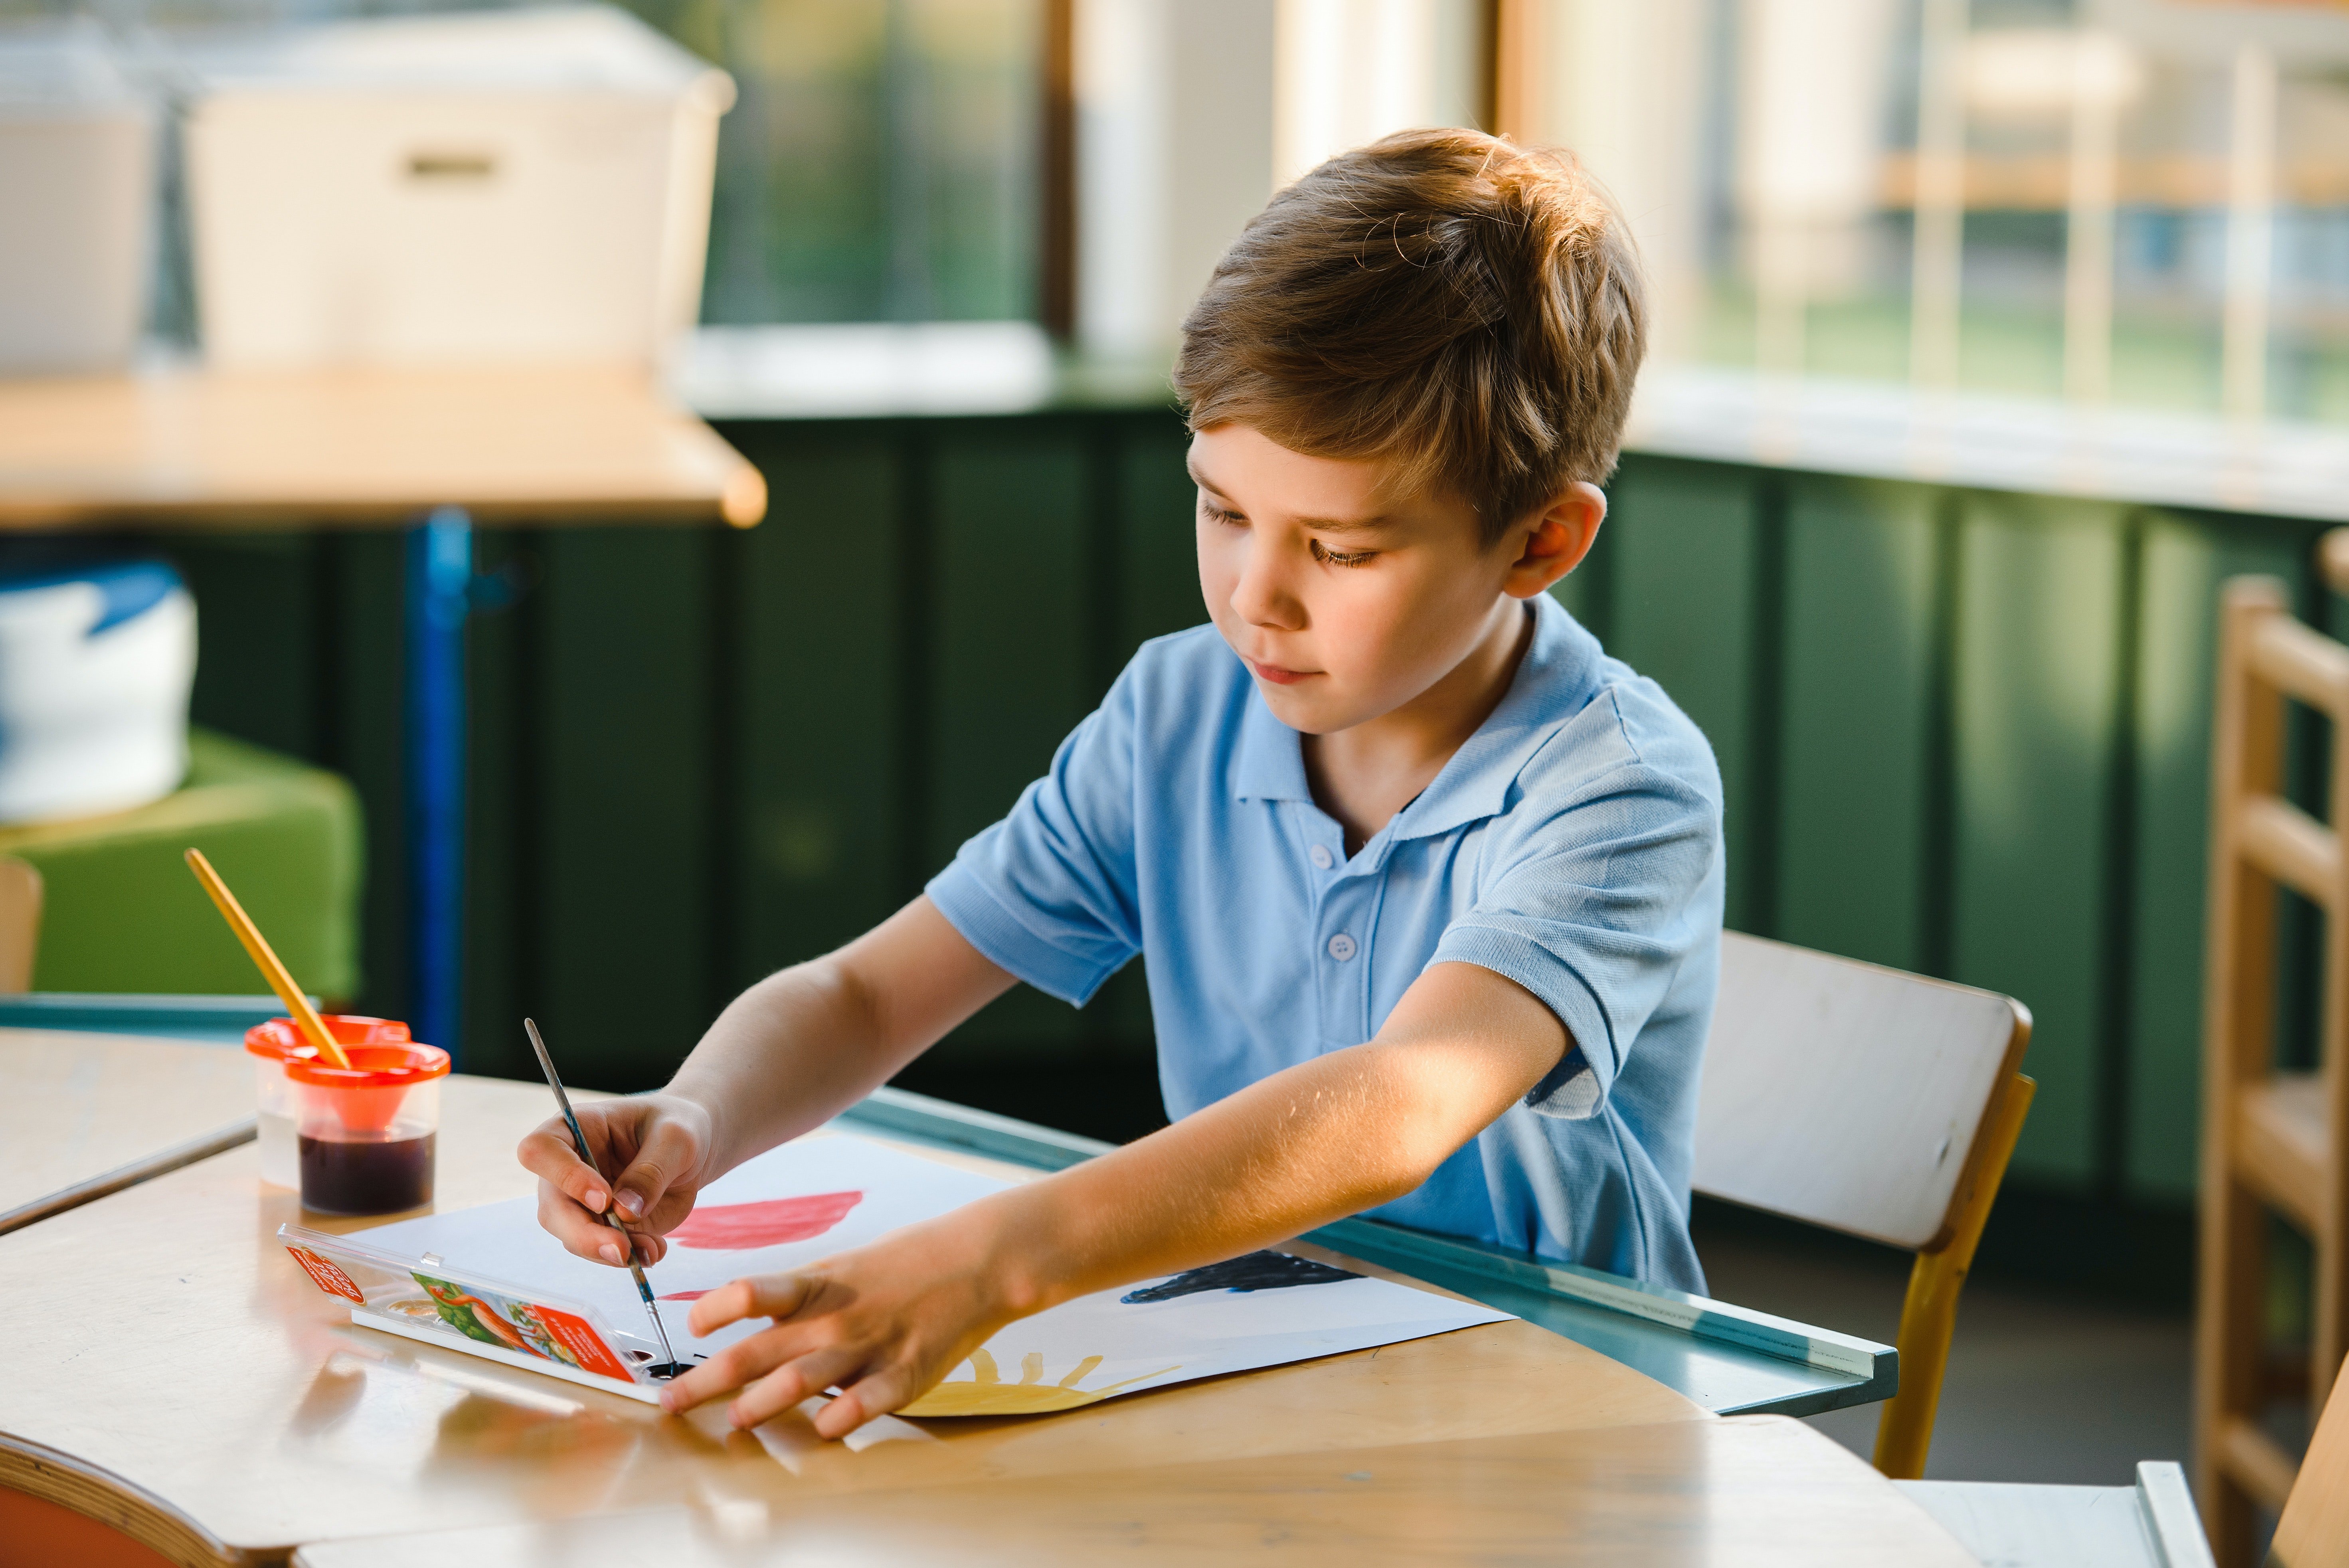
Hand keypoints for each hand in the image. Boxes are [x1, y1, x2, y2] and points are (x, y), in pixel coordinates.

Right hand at [516, 1093, 718, 1267]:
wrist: (696, 1148)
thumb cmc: (679, 1127)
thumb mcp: (676, 1139)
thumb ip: (651, 1172)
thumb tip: (624, 1212)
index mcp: (574, 1128)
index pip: (541, 1150)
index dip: (564, 1177)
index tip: (603, 1198)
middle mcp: (566, 1168)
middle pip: (552, 1207)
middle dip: (584, 1234)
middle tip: (622, 1249)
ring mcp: (580, 1201)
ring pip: (572, 1236)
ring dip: (608, 1251)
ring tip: (651, 1249)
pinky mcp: (601, 1226)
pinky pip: (600, 1250)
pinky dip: (627, 1257)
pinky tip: (654, 1250)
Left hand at [655, 1212, 1015, 1438]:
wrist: (977, 1258)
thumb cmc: (906, 1263)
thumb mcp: (844, 1267)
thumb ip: (800, 1297)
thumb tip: (748, 1315)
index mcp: (817, 1286)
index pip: (750, 1293)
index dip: (713, 1309)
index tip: (691, 1328)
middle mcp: (834, 1318)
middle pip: (757, 1350)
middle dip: (705, 1381)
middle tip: (670, 1402)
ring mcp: (868, 1347)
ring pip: (803, 1378)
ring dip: (763, 1403)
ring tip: (737, 1419)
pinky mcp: (905, 1373)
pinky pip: (867, 1402)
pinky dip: (843, 1418)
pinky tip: (825, 1430)